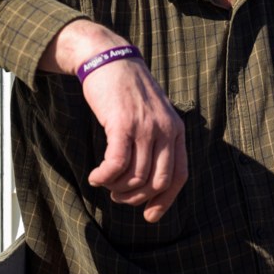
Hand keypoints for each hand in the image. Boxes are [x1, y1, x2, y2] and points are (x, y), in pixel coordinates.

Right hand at [40, 20, 187, 221]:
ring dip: (116, 188)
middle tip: (118, 196)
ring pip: (135, 176)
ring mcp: (144, 127)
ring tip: (104, 183)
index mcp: (175, 130)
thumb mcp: (152, 113)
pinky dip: (104, 177)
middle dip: (136, 197)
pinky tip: (95, 177)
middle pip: (156, 182)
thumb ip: (156, 140)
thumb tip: (148, 180)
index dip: (164, 201)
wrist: (108, 58)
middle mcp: (164, 130)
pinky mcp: (122, 124)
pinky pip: (116, 165)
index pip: (178, 176)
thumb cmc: (126, 89)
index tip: (149, 216)